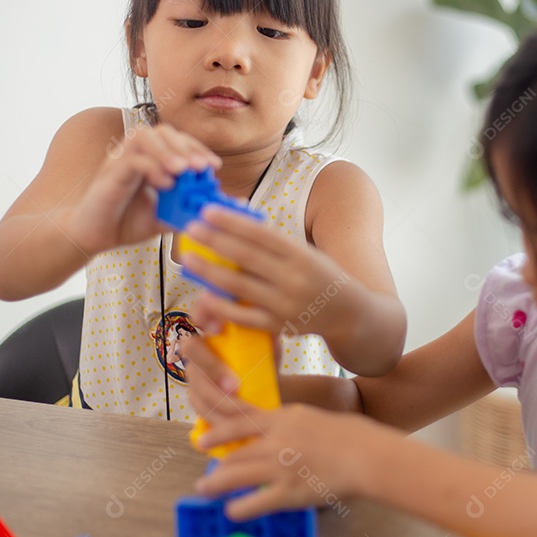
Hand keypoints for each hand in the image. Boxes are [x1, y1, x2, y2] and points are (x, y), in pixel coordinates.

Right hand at [65, 124, 220, 254]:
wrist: (95, 237)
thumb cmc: (128, 223)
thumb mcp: (167, 217)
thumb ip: (192, 208)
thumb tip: (230, 204)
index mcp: (151, 159)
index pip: (177, 140)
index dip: (196, 148)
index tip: (213, 166)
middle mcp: (135, 153)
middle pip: (162, 131)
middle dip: (186, 146)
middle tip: (202, 167)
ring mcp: (120, 160)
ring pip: (144, 136)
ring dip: (167, 151)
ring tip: (184, 170)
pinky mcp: (109, 174)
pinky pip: (131, 160)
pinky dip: (151, 168)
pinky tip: (165, 184)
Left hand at [181, 337, 389, 519]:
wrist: (366, 454)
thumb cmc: (347, 436)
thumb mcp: (310, 418)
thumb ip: (288, 424)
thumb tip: (272, 432)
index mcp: (282, 418)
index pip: (239, 421)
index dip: (217, 432)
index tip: (202, 440)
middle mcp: (275, 441)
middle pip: (234, 452)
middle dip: (215, 466)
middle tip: (204, 477)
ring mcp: (280, 466)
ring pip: (236, 475)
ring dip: (216, 485)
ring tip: (205, 490)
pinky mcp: (289, 491)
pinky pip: (255, 502)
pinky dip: (239, 508)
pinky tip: (232, 511)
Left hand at [182, 206, 362, 338]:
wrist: (348, 313)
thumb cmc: (320, 276)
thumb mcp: (306, 253)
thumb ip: (274, 244)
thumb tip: (234, 222)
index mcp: (301, 255)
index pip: (261, 234)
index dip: (233, 222)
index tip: (208, 211)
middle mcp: (294, 278)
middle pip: (246, 256)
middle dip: (215, 241)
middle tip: (191, 229)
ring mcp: (285, 304)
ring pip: (240, 285)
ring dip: (210, 271)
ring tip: (188, 258)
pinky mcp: (278, 325)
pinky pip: (243, 316)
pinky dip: (221, 306)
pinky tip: (203, 295)